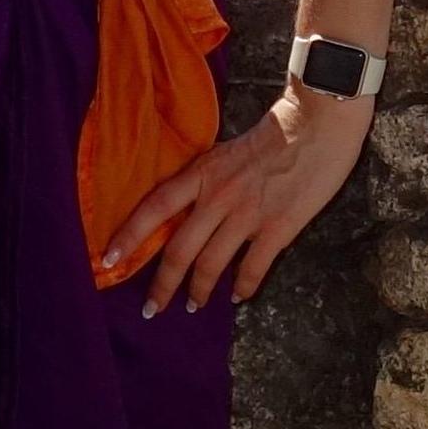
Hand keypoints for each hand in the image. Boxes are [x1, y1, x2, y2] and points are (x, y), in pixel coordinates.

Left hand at [106, 87, 372, 313]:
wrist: (320, 119)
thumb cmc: (281, 127)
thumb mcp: (230, 149)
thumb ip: (212, 177)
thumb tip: (198, 205)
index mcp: (204, 171)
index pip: (155, 207)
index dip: (129, 236)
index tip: (107, 259)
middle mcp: (218, 195)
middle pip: (179, 249)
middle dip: (162, 285)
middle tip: (151, 308)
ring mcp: (248, 213)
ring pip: (211, 264)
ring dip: (199, 291)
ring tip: (193, 307)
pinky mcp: (278, 226)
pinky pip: (253, 267)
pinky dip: (243, 287)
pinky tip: (238, 297)